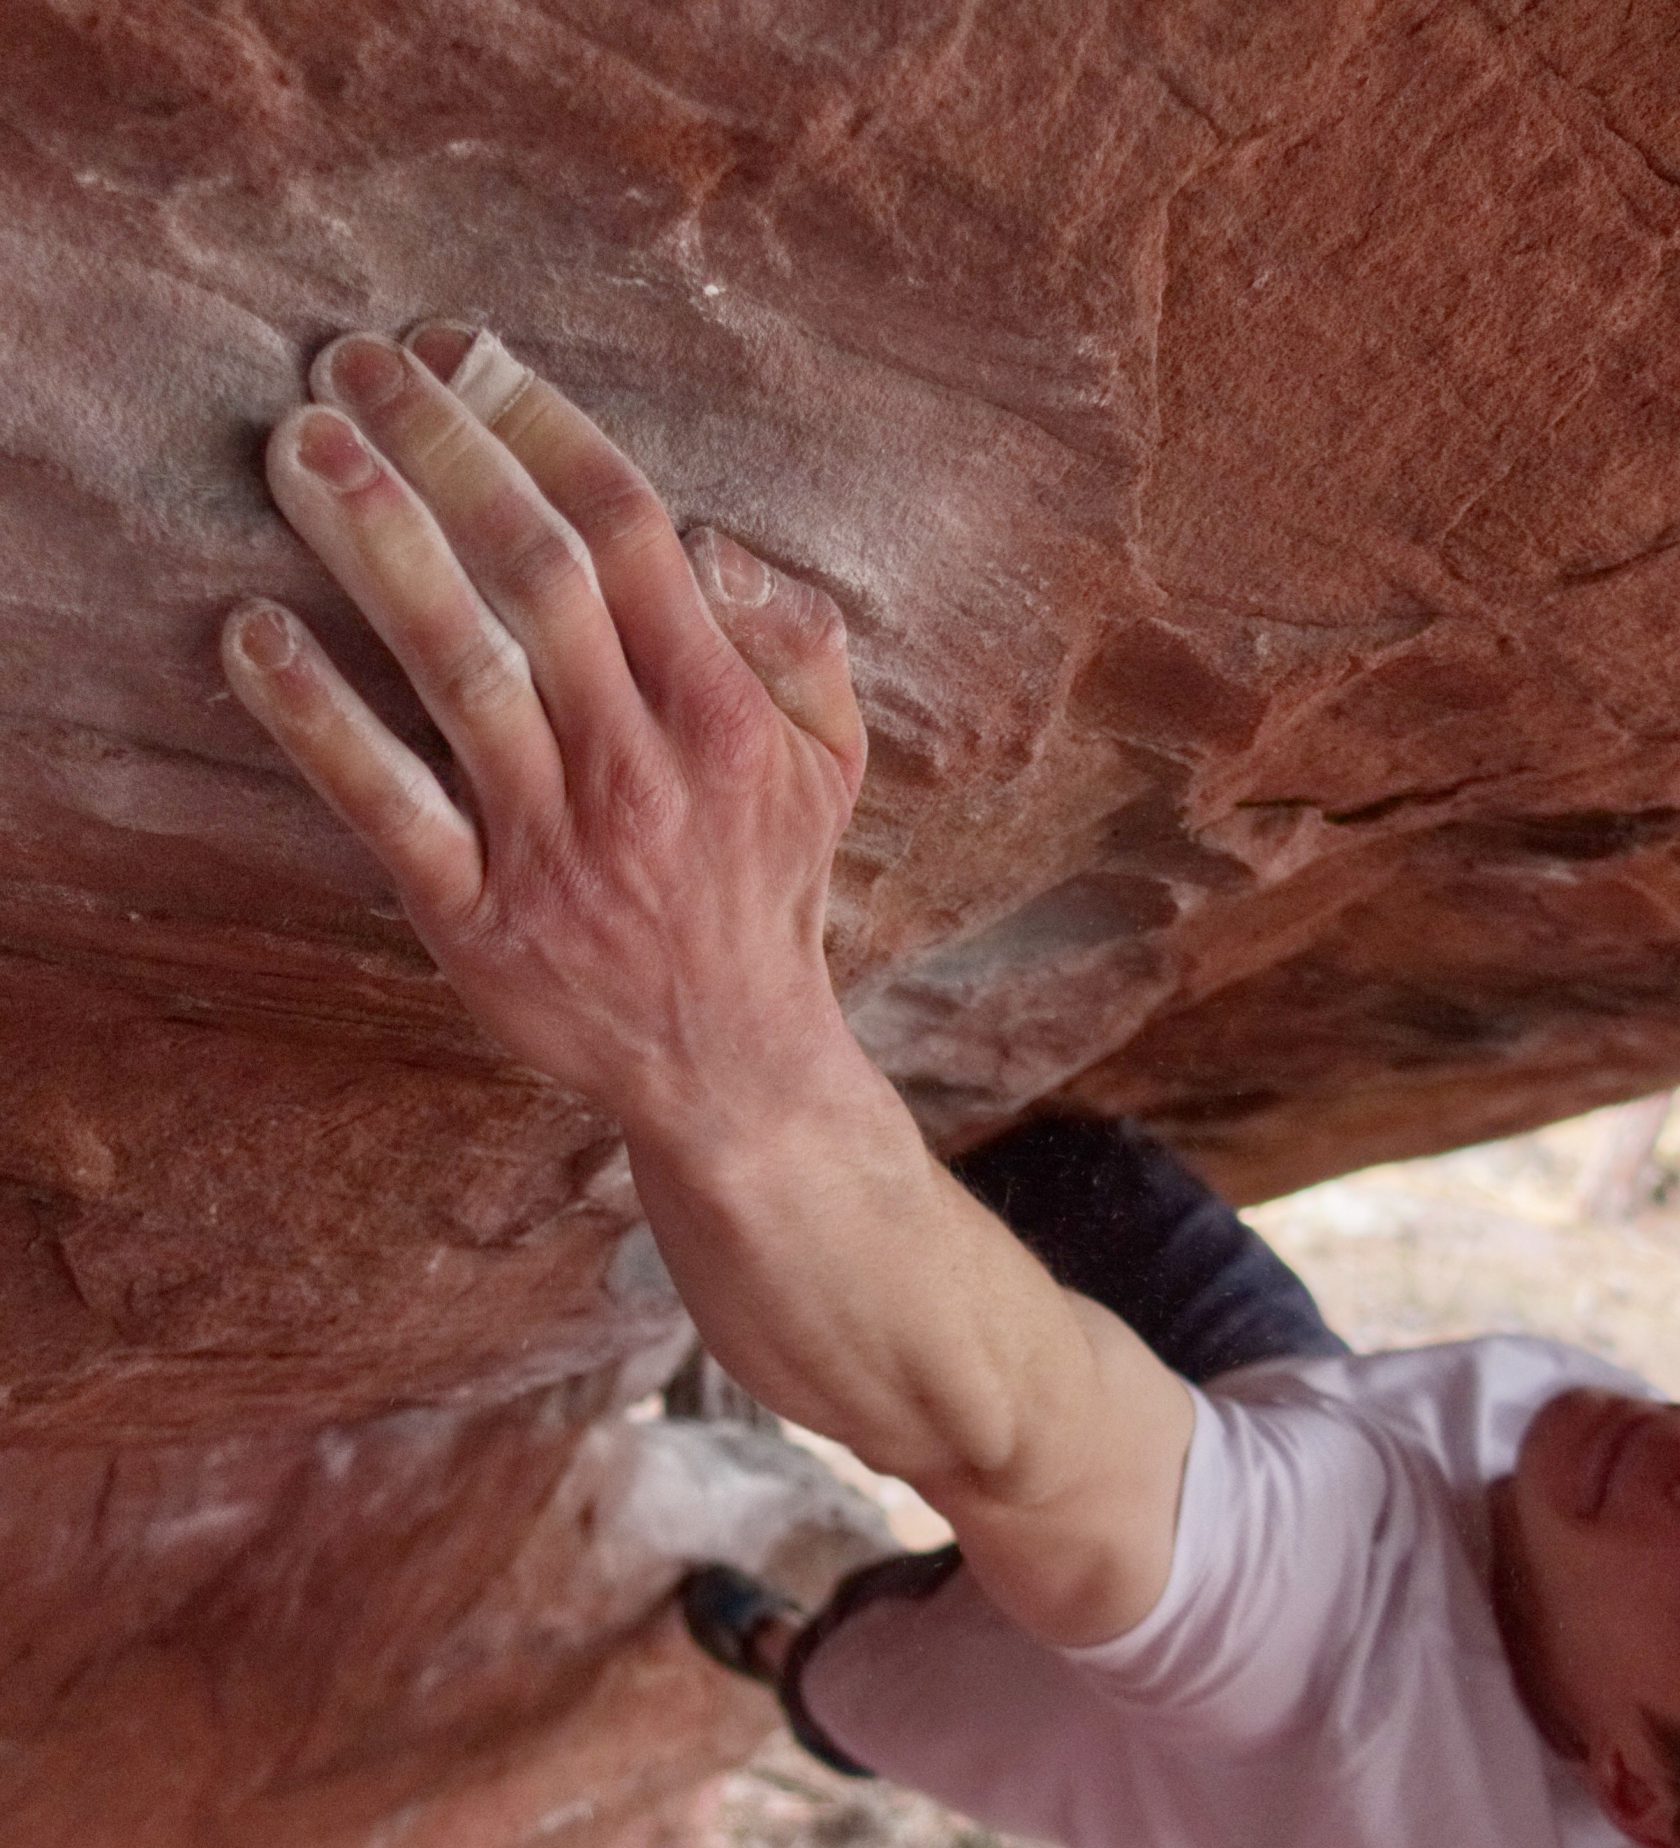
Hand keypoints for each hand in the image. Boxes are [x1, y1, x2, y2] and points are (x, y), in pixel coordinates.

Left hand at [221, 325, 866, 1138]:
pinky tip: (253, 634)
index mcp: (726, 716)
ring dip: (374, 546)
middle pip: (536, 575)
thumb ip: (799, 643)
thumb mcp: (829, 765)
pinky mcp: (480, 919)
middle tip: (352, 359)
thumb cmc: (767, 891)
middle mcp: (643, 768)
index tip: (463, 350)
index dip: (539, 425)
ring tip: (299, 446)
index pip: (631, 533)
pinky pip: (390, 806)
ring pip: (461, 669)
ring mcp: (558, 845)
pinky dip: (317, 719)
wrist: (735, 1066)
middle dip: (440, 449)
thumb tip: (719, 543)